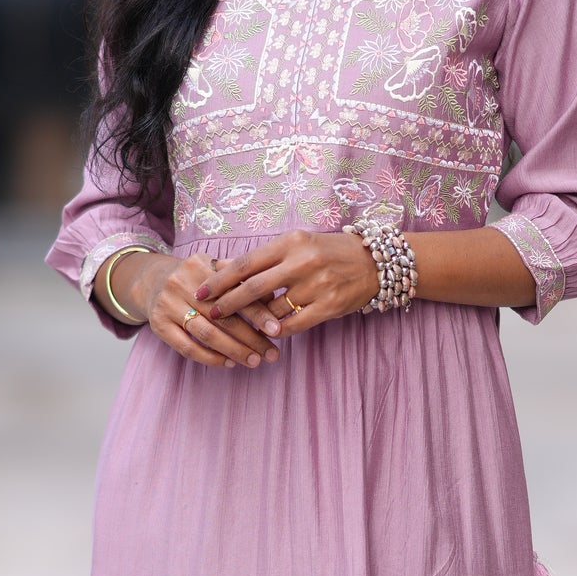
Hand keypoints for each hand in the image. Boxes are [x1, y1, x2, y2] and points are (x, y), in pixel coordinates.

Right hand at [123, 251, 284, 368]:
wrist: (150, 280)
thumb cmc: (194, 279)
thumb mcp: (212, 269)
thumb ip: (240, 281)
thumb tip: (274, 298)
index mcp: (201, 266)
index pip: (235, 292)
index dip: (259, 312)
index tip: (278, 329)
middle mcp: (182, 283)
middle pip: (223, 315)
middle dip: (251, 338)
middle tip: (272, 354)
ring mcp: (168, 304)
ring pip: (207, 333)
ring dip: (234, 351)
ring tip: (254, 361)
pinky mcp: (158, 324)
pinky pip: (187, 347)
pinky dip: (210, 358)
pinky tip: (228, 364)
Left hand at [194, 230, 378, 332]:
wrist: (374, 261)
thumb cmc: (329, 252)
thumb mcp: (299, 244)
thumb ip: (268, 258)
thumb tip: (227, 271)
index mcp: (290, 242)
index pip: (246, 263)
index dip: (220, 279)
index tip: (201, 291)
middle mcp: (302, 262)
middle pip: (253, 287)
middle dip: (227, 303)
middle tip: (210, 313)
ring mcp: (317, 285)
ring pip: (274, 310)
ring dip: (255, 321)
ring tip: (241, 327)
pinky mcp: (329, 306)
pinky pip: (295, 325)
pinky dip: (279, 330)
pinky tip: (270, 333)